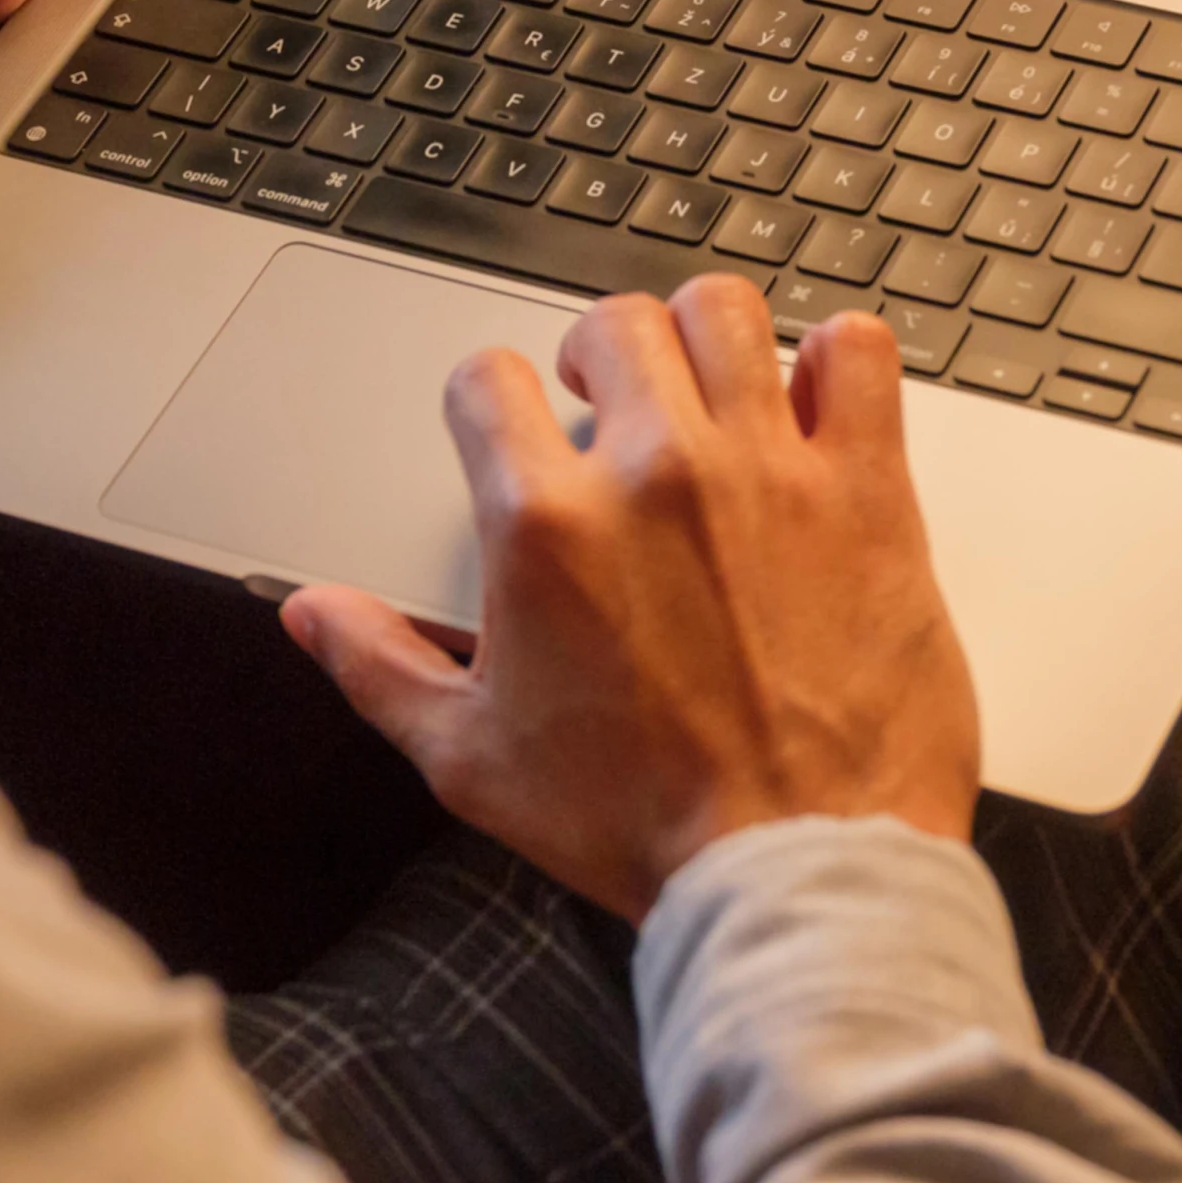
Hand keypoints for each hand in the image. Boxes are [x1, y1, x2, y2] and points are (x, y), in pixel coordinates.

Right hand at [281, 278, 977, 921]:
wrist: (793, 869)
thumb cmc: (644, 823)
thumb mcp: (472, 760)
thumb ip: (381, 667)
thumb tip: (315, 613)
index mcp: (546, 525)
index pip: (486, 380)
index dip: (488, 399)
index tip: (508, 426)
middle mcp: (654, 473)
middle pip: (612, 326)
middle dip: (596, 353)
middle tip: (609, 401)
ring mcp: (768, 471)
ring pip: (725, 313)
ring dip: (704, 337)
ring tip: (705, 385)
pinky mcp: (866, 490)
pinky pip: (860, 355)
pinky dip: (839, 357)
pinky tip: (818, 399)